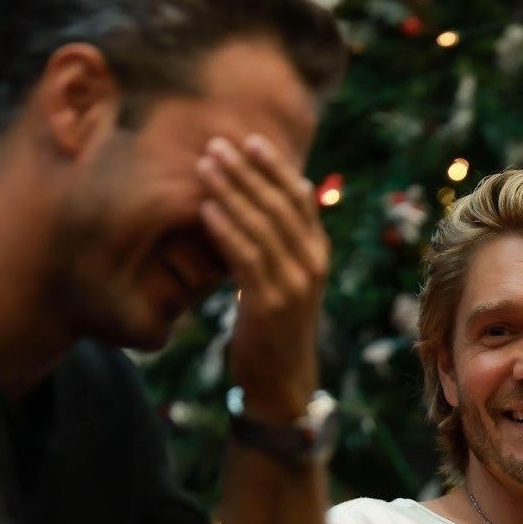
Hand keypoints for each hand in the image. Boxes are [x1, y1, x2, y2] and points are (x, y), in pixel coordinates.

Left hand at [196, 133, 328, 421]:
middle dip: (247, 170)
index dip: (275, 166)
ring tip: (205, 164)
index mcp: (317, 254)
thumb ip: (276, 246)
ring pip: (262, 225)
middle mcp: (312, 264)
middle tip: (217, 143)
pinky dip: (225, 229)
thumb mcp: (282, 281)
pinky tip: (206, 209)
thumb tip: (254, 205)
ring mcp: (293, 284)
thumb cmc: (273, 329)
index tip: (250, 140)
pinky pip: (246, 257)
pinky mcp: (270, 304)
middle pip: (279, 204)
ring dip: (231, 191)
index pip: (300, 198)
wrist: (280, 383)